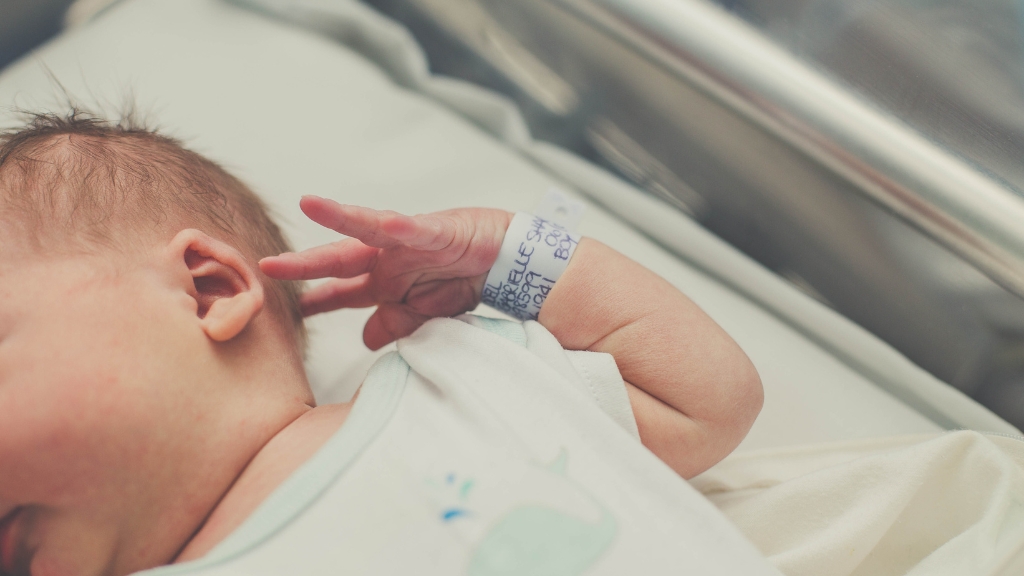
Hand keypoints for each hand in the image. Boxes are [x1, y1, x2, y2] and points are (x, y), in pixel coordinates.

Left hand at [260, 196, 511, 348]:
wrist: (505, 262)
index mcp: (385, 281)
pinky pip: (415, 227)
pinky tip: (386, 223)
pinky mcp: (436, 230)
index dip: (315, 301)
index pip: (341, 291)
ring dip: (338, 217)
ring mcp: (408, 241)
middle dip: (305, 265)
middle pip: (339, 260)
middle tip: (269, 268)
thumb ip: (396, 324)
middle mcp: (389, 258)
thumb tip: (367, 340)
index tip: (286, 311)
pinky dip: (400, 225)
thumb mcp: (426, 315)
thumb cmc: (465, 280)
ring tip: (311, 205)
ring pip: (367, 228)